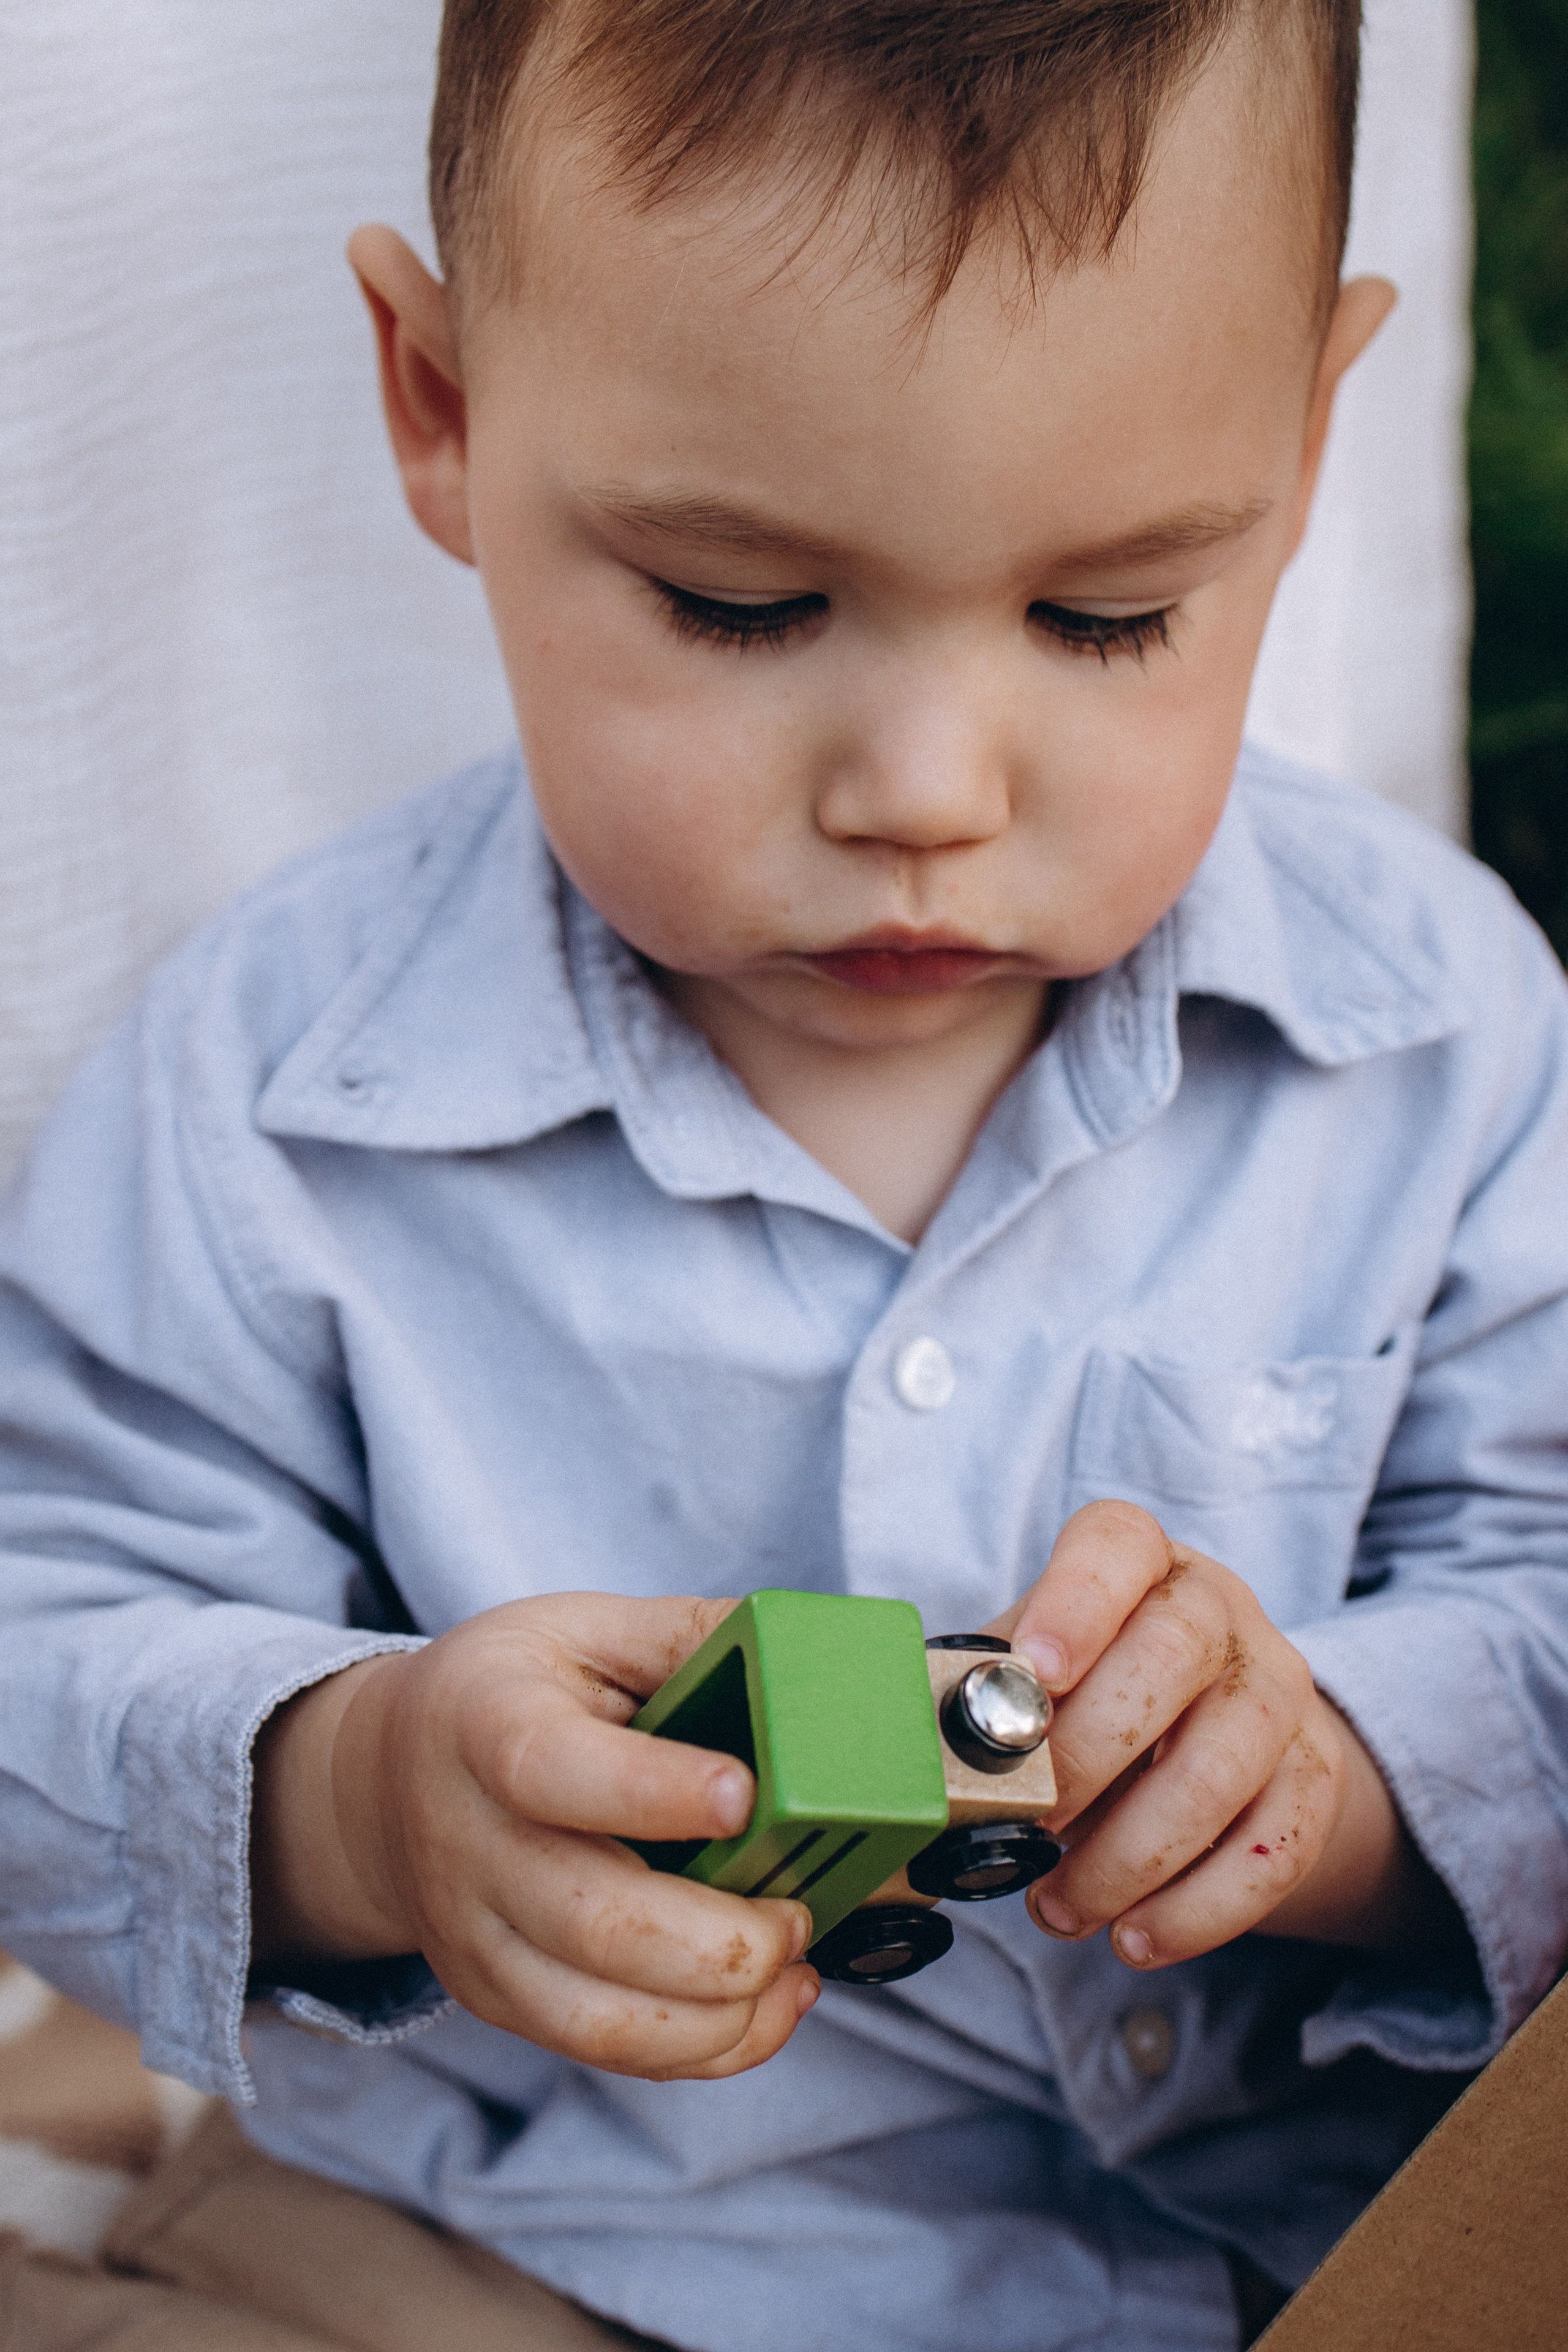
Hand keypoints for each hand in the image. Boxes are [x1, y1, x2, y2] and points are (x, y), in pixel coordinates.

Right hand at [250, 1595, 818, 2079]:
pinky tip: (764, 2006)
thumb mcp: (582, 1629)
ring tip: (792, 1967)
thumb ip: (688, 1636)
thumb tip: (807, 1658)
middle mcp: (468, 1843)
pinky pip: (603, 2052)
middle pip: (593, 1924)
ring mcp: (476, 1937)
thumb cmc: (507, 1693)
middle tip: (795, 1911)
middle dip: (721, 1940)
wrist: (383, 1784)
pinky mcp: (498, 2000)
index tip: (743, 1796)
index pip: (553, 1769)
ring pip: (598, 2019)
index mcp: (485, 1724)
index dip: (651, 1791)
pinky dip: (702, 2049)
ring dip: (721, 2014)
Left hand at [996, 1503, 1454, 1969]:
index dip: (1076, 1601)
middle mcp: (1220, 1608)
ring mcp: (1277, 1690)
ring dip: (1131, 1856)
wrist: (1212, 1734)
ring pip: (1221, 1767)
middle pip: (1174, 1654)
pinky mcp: (1316, 1775)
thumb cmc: (1093, 1693)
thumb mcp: (1035, 1671)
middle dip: (1091, 1752)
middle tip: (1031, 1822)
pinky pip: (1273, 1848)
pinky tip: (1135, 1937)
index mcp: (1138, 1562)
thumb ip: (987, 1694)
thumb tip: (917, 1754)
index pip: (1117, 1545)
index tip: (1034, 1671)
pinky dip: (1198, 1909)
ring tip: (1060, 1906)